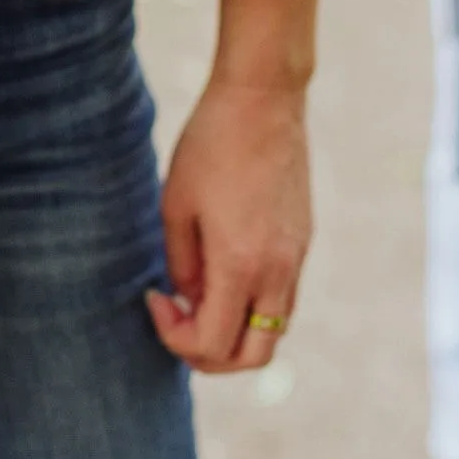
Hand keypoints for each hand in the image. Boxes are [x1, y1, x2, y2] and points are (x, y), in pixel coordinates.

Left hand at [146, 81, 311, 372]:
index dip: (174, 337)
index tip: (155, 298)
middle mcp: (277, 271)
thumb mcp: (175, 206)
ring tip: (197, 296)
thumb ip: (182, 265)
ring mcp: (296, 258)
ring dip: (233, 331)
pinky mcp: (303, 242)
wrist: (263, 100)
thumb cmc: (210, 145)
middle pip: (252, 357)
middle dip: (209, 356)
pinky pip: (281, 298)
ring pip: (272, 331)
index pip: (212, 345)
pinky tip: (222, 271)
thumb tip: (190, 301)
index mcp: (240, 265)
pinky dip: (251, 305)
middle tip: (178, 323)